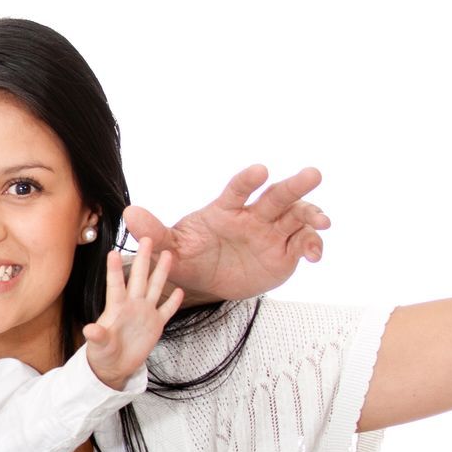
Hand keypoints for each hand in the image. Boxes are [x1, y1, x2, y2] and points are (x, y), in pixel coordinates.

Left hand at [82, 238, 182, 385]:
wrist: (114, 366)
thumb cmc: (102, 354)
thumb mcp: (99, 346)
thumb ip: (97, 337)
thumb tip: (89, 330)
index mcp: (116, 308)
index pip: (116, 285)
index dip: (115, 270)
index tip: (114, 252)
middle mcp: (132, 305)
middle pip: (139, 278)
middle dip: (144, 259)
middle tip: (147, 238)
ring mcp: (145, 313)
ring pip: (155, 288)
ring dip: (161, 272)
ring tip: (168, 254)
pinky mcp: (156, 325)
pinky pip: (166, 310)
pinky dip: (173, 302)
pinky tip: (180, 290)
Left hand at [123, 167, 328, 306]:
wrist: (206, 281)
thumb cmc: (189, 256)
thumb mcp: (171, 249)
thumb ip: (154, 232)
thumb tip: (128, 213)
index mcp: (226, 210)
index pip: (238, 190)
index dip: (248, 180)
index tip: (260, 170)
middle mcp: (253, 216)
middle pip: (277, 196)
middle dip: (295, 185)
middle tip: (313, 174)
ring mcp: (272, 232)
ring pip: (296, 216)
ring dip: (311, 214)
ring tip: (323, 221)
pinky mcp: (285, 251)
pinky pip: (303, 243)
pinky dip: (312, 245)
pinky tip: (314, 255)